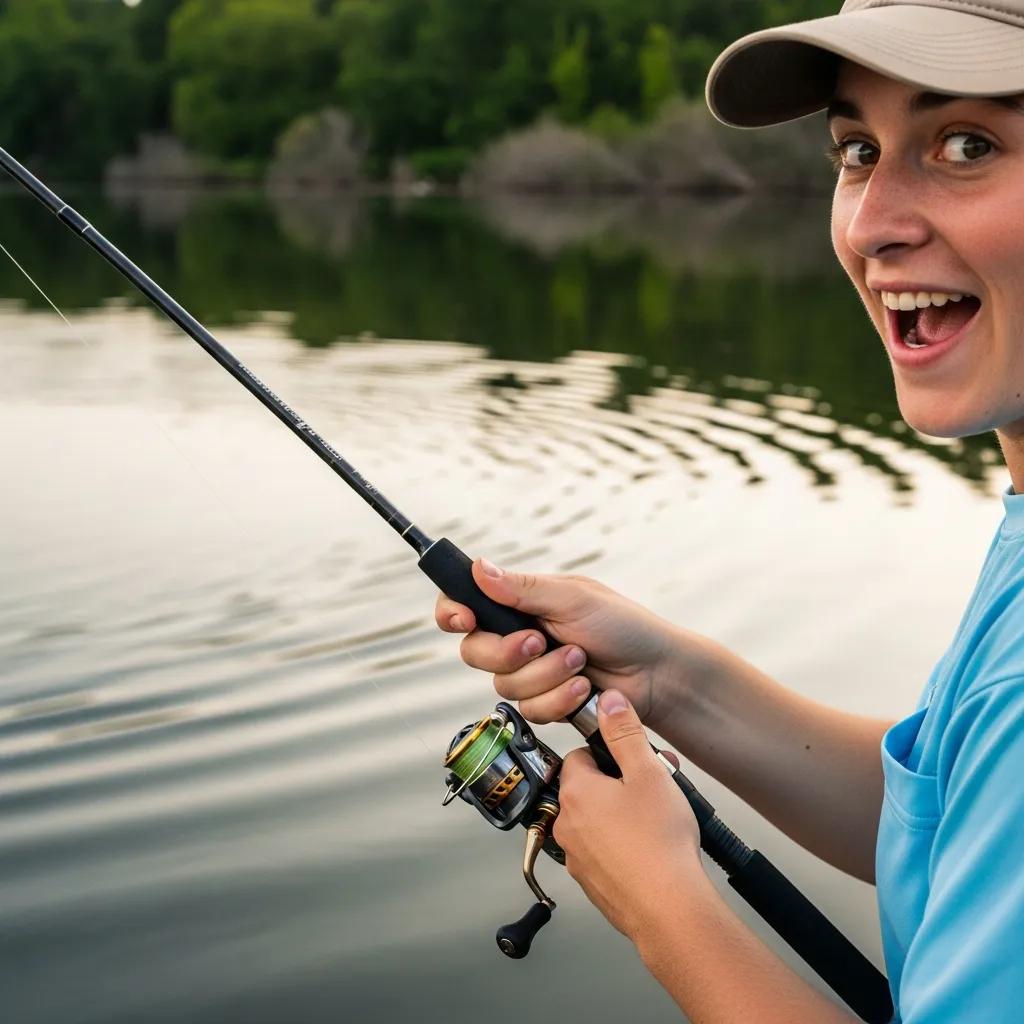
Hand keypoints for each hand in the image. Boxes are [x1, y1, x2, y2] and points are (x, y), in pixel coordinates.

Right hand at [434, 558, 698, 727]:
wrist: (657, 673)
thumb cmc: (622, 625)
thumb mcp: (572, 598)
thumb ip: (522, 588)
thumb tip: (478, 568)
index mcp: (519, 603)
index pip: (465, 603)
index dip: (453, 613)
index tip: (464, 620)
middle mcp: (518, 637)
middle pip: (475, 652)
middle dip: (507, 652)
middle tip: (539, 641)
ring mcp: (530, 672)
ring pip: (504, 685)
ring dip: (545, 674)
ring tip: (580, 660)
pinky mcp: (545, 702)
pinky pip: (529, 710)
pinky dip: (558, 699)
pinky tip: (584, 688)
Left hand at [553, 690, 702, 942]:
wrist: (670, 910)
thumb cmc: (660, 845)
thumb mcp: (648, 772)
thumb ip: (625, 732)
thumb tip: (609, 701)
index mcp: (575, 793)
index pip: (580, 756)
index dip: (610, 755)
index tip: (632, 762)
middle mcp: (566, 825)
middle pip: (589, 788)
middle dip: (620, 785)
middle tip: (653, 790)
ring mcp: (577, 858)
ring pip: (597, 821)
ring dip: (622, 815)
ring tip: (657, 820)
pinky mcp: (592, 883)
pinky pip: (604, 852)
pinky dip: (623, 847)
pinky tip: (650, 849)